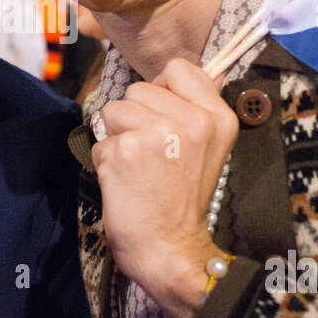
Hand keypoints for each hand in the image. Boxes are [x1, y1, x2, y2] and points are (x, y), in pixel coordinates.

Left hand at [91, 57, 237, 317]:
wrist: (171, 249)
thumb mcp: (210, 148)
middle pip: (137, 89)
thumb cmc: (184, 201)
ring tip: (138, 169)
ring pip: (113, 111)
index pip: (177, 68)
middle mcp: (191, 121)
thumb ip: (201, 108)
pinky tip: (125, 184)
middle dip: (134, 119)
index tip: (162, 119)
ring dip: (117, 139)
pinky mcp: (124, 152)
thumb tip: (214, 69)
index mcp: (217, 117)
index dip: (160, 91)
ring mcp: (157, 134)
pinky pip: (99, 142)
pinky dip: (105, 163)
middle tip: (151, 156)